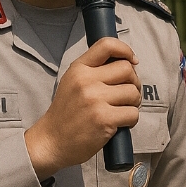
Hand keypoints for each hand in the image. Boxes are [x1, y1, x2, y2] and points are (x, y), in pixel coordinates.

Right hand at [25, 37, 140, 178]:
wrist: (52, 142)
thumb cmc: (67, 113)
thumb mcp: (73, 82)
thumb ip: (94, 70)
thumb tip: (128, 62)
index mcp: (79, 69)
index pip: (107, 45)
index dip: (125, 50)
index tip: (132, 61)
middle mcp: (86, 81)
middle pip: (127, 70)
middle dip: (134, 82)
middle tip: (126, 95)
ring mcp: (95, 100)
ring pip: (133, 92)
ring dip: (133, 103)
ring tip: (120, 110)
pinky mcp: (104, 119)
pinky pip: (133, 113)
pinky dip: (130, 120)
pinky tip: (118, 123)